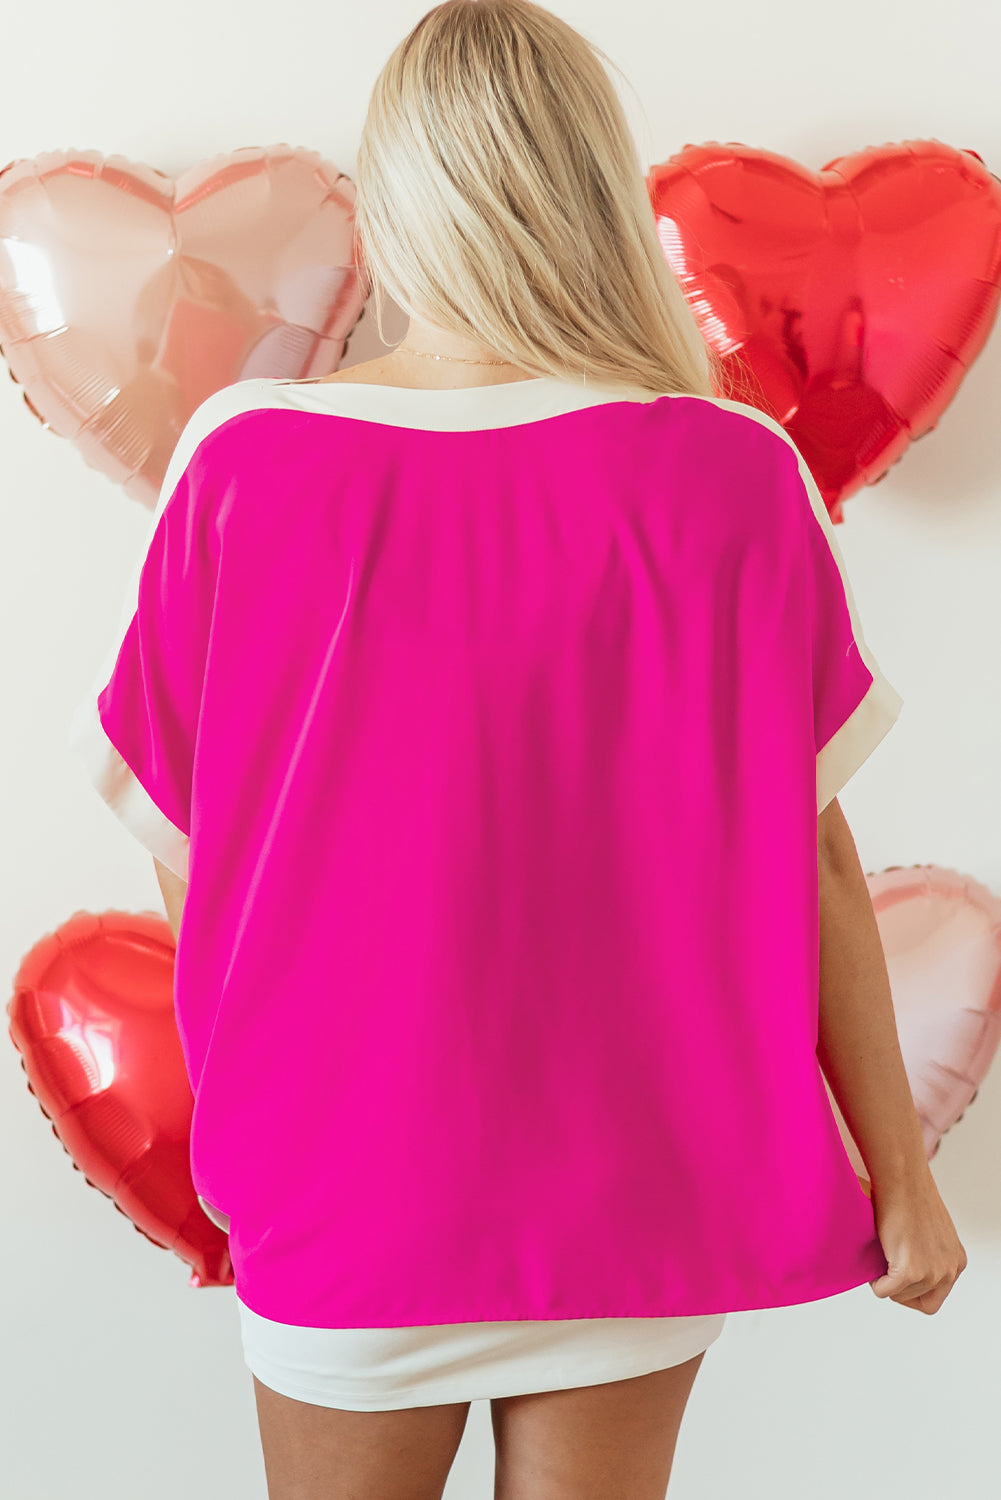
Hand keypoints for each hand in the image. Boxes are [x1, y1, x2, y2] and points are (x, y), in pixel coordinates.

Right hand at [867, 1164, 966, 1313]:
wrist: (902, 1179)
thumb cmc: (909, 1195)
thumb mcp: (931, 1231)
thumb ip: (928, 1252)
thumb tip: (903, 1265)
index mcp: (957, 1261)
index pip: (937, 1294)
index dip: (915, 1288)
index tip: (899, 1272)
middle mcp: (950, 1270)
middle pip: (924, 1303)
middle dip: (902, 1291)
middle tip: (887, 1272)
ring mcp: (932, 1272)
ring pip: (901, 1296)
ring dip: (886, 1283)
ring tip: (879, 1257)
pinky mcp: (910, 1271)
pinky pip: (884, 1290)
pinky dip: (875, 1282)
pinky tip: (872, 1260)